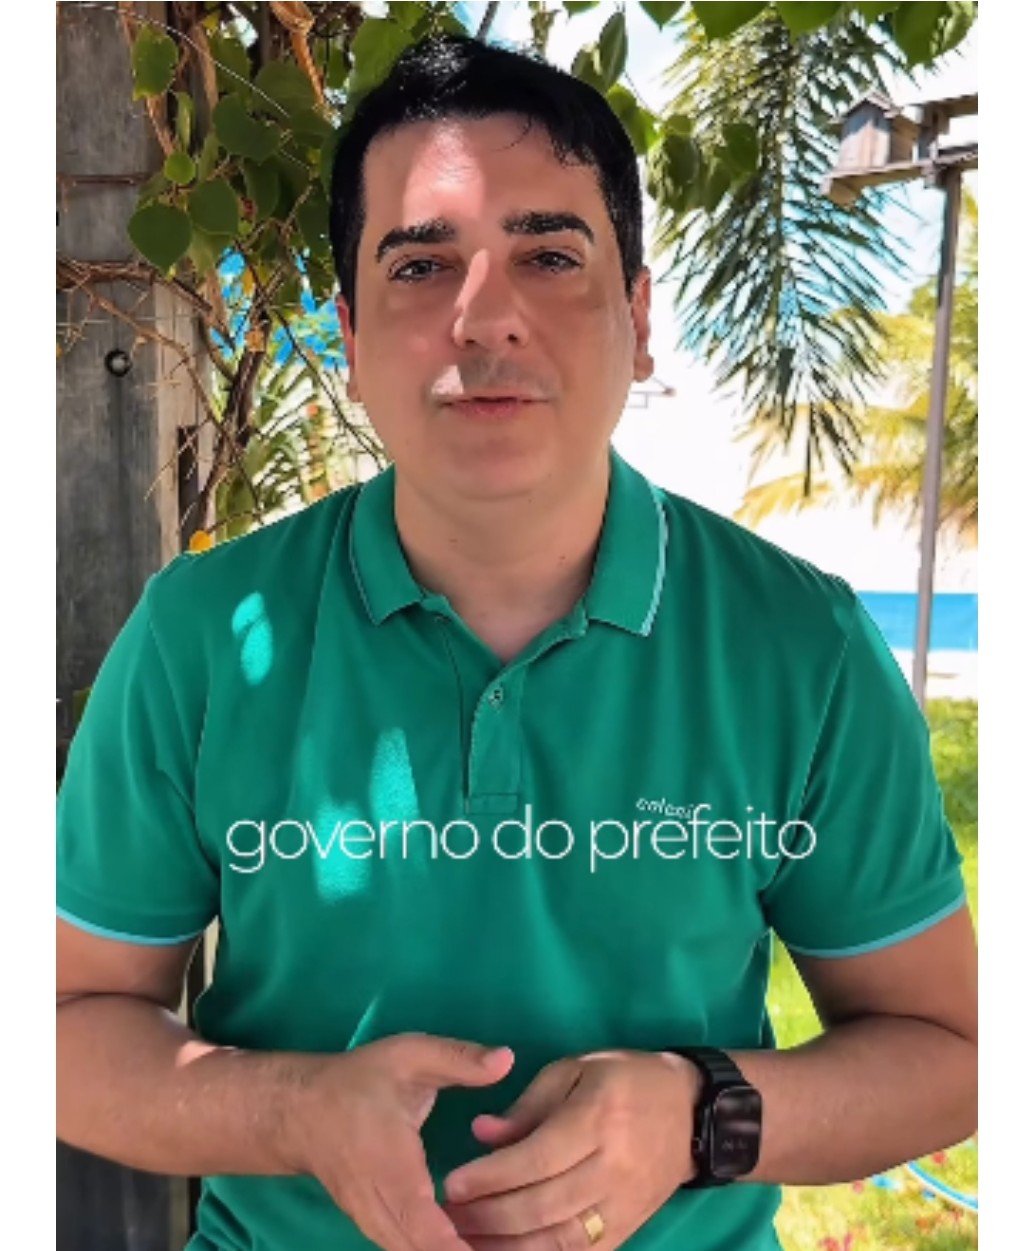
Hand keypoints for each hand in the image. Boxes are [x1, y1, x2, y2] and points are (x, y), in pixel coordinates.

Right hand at [279, 1033, 514, 1250]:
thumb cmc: (357, 1082)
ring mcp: (373, 1223)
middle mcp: (380, 1207)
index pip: (426, 1228)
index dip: (460, 1249)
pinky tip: (472, 1243)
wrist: (300, 1111)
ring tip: (501, 1243)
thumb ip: (458, 1058)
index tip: (498, 1246)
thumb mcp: (409, 1055)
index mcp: (391, 1168)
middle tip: (517, 1245)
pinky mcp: (374, 1228)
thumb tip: (508, 1059)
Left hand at [440, 1051, 700, 1250]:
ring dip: (508, 1248)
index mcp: (598, 1118)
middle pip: (543, 1204)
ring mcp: (624, 1205)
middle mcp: (613, 1166)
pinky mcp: (628, 1229)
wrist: (689, 1112)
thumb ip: (527, 1106)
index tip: (452, 1184)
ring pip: (559, 1240)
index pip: (537, 1157)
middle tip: (450, 1217)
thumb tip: (481, 1134)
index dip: (492, 1175)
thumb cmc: (623, 1079)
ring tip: (468, 1242)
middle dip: (489, 1216)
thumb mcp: (574, 1071)